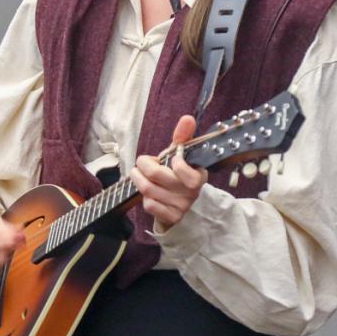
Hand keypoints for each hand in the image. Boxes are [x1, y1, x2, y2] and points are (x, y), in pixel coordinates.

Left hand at [131, 114, 208, 228]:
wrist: (179, 203)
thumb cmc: (177, 174)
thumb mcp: (180, 155)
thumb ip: (183, 137)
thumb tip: (187, 118)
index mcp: (198, 176)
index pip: (184, 169)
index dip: (174, 161)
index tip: (171, 158)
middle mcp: (192, 193)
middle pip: (157, 175)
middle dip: (143, 165)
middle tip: (142, 162)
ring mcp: (182, 207)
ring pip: (149, 190)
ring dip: (138, 179)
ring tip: (138, 174)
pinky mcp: (171, 217)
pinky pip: (149, 205)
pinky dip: (144, 197)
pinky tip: (148, 193)